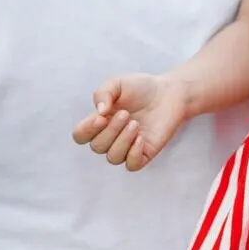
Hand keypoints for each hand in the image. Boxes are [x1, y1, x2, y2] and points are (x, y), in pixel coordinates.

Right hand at [71, 74, 188, 171]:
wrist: (168, 93)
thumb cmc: (141, 88)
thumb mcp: (118, 83)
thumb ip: (102, 93)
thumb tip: (99, 112)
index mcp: (100, 121)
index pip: (80, 136)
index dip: (86, 130)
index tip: (101, 117)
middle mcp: (110, 137)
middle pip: (97, 147)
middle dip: (110, 131)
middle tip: (126, 114)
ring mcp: (127, 147)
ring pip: (113, 157)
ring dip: (122, 141)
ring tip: (135, 124)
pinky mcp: (144, 153)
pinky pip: (132, 165)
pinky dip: (134, 154)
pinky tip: (141, 138)